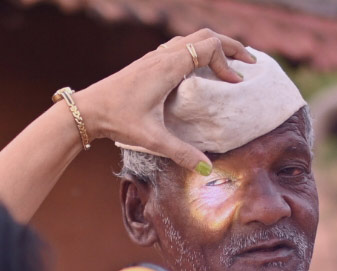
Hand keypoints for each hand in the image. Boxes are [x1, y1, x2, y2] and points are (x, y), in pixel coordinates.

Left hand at [76, 29, 255, 173]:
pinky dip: (197, 52)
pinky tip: (199, 72)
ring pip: (191, 38)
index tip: (234, 84)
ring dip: (213, 47)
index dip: (228, 62)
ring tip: (228, 64)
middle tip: (249, 63)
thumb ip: (182, 153)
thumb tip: (208, 169)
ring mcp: (154, 56)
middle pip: (205, 35)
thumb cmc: (118, 120)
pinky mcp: (148, 63)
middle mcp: (163, 55)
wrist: (87, 109)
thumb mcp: (153, 138)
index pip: (209, 47)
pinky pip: (179, 46)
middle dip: (231, 46)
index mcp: (169, 66)